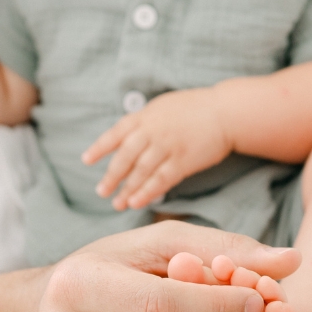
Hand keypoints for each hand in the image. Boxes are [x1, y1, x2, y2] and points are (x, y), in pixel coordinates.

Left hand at [83, 87, 233, 211]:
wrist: (225, 112)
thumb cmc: (192, 108)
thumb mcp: (161, 107)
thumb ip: (142, 121)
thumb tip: (123, 137)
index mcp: (143, 117)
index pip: (115, 134)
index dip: (99, 148)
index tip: (86, 161)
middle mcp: (151, 132)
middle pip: (125, 157)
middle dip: (111, 176)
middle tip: (100, 192)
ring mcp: (167, 147)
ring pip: (141, 171)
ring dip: (127, 189)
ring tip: (117, 204)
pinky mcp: (183, 161)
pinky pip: (161, 180)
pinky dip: (147, 192)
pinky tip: (137, 202)